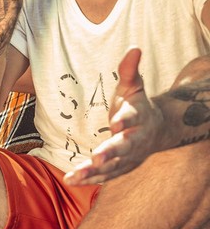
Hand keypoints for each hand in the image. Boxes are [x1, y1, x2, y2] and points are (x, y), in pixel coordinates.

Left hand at [64, 48, 164, 185]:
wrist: (156, 131)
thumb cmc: (136, 105)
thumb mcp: (133, 87)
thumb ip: (130, 70)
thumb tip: (134, 48)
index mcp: (138, 116)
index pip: (132, 117)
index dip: (125, 119)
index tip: (115, 122)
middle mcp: (135, 139)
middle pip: (124, 147)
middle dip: (110, 152)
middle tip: (97, 158)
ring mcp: (129, 156)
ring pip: (112, 165)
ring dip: (94, 171)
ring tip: (74, 176)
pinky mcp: (121, 167)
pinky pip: (106, 175)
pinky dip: (91, 179)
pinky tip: (72, 180)